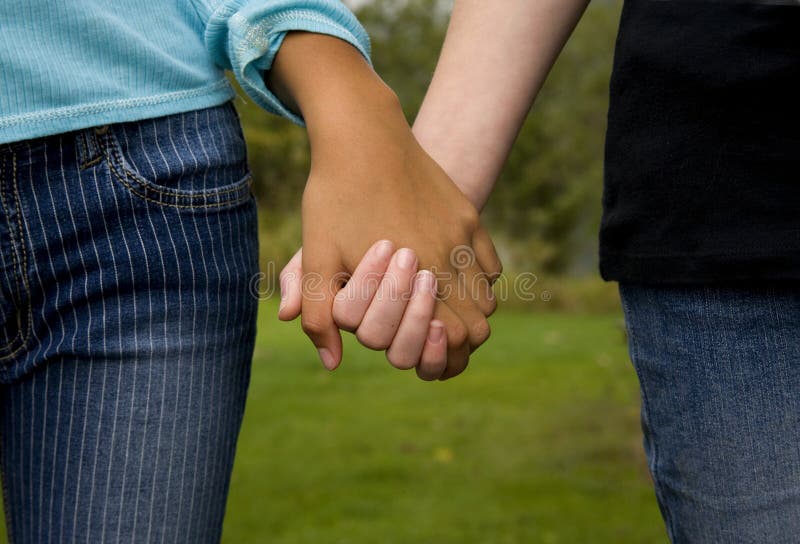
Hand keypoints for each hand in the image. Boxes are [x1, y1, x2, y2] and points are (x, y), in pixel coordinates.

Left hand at [269, 33, 501, 378]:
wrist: (362, 135)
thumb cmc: (334, 197)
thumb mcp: (318, 256)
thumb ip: (320, 314)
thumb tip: (331, 363)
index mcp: (415, 274)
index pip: (456, 337)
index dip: (442, 355)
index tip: (422, 352)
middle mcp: (449, 256)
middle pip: (480, 324)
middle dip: (458, 339)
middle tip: (432, 339)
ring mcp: (463, 233)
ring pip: (488, 295)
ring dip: (468, 309)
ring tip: (440, 309)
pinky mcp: (467, 213)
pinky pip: (490, 262)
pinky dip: (478, 279)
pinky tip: (450, 274)